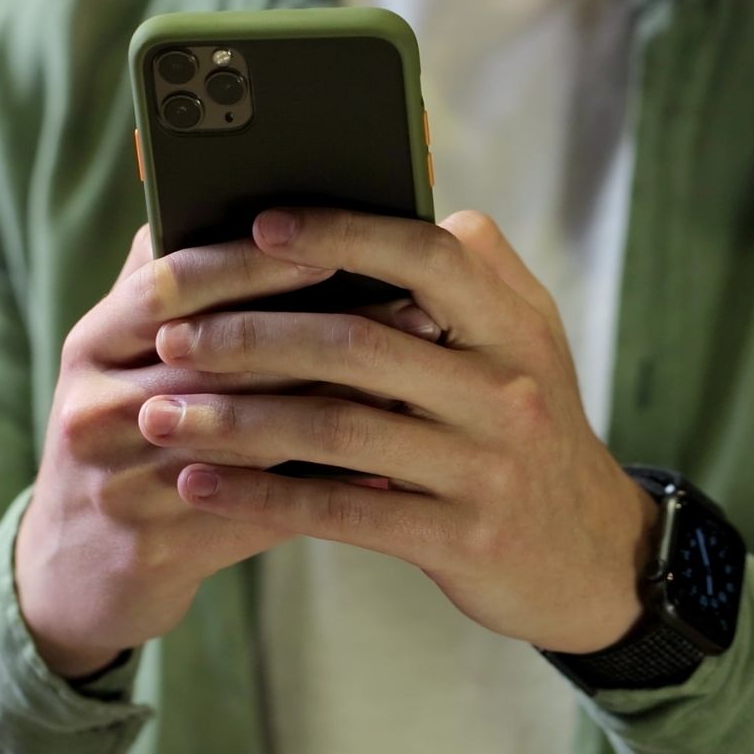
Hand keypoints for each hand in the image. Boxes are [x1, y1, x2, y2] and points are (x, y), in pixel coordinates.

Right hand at [16, 226, 435, 675]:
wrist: (77, 572)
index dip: (252, 264)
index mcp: (92, 345)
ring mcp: (118, 482)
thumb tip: (249, 199)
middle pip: (219, 362)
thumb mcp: (127, 360)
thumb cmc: (129, 437)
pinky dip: (324, 490)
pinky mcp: (153, 547)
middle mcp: (93, 408)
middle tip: (414, 313)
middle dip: (324, 333)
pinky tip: (385, 474)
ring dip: (338, 409)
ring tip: (416, 386)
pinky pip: (258, 512)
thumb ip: (175, 289)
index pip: (170, 286)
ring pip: (248, 438)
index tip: (333, 246)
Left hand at [143, 208, 659, 653]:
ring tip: (160, 412)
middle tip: (170, 335)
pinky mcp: (457, 539)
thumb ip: (471, 269)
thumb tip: (400, 198)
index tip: (257, 225)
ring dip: (234, 421)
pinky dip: (259, 495)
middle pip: (356, 344)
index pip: (424, 256)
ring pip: (335, 430)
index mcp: (510, 324)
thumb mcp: (525, 338)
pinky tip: (198, 486)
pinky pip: (339, 510)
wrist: (593, 555)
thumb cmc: (528, 424)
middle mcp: (502, 389)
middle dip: (249, 336)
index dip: (340, 234)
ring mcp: (482, 467)